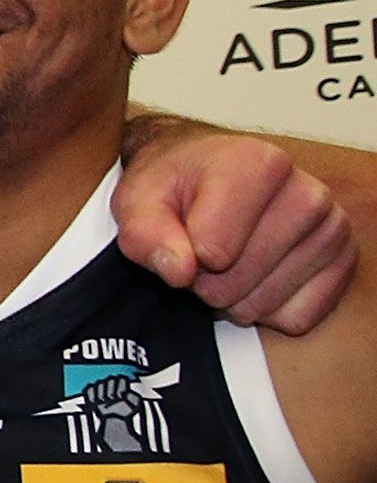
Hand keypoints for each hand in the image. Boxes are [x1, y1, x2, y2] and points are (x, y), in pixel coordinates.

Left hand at [115, 122, 354, 332]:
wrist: (208, 176)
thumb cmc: (174, 187)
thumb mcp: (138, 201)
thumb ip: (145, 234)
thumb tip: (180, 271)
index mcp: (259, 165)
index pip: (212, 251)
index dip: (182, 256)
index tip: (181, 233)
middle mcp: (307, 194)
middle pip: (235, 284)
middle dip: (204, 280)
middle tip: (200, 252)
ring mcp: (332, 229)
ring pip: (262, 305)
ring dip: (233, 296)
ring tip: (228, 260)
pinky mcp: (343, 262)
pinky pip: (296, 318)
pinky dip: (267, 309)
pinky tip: (257, 274)